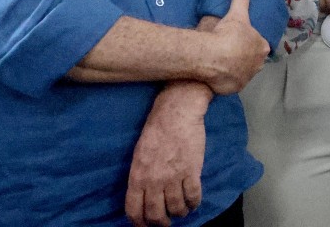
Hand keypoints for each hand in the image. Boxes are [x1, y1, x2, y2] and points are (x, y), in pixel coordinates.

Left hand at [125, 82, 208, 226]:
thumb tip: (144, 194)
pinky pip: (193, 197)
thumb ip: (140, 176)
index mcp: (137, 177)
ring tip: (182, 211)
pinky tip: (194, 202)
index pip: (134, 211)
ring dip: (180, 213)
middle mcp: (154, 181)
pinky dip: (194, 203)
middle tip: (166, 222)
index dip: (140, 223)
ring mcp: (174, 177)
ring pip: (177, 208)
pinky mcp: (192, 172)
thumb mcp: (138, 155)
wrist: (176, 114)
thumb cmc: (156, 131)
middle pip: (156, 215)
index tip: (145, 226)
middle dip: (162, 223)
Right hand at [205, 0, 270, 94]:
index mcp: (262, 47)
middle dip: (243, 57)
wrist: (213, 58)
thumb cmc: (228, 34)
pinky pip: (231, 83)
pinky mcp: (235, 88)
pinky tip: (217, 74)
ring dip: (235, 69)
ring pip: (243, 72)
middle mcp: (258, 64)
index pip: (258, 44)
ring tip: (221, 62)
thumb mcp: (236, 13)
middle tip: (228, 51)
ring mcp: (247, 78)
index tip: (236, 40)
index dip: (247, 42)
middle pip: (252, 60)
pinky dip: (226, 80)